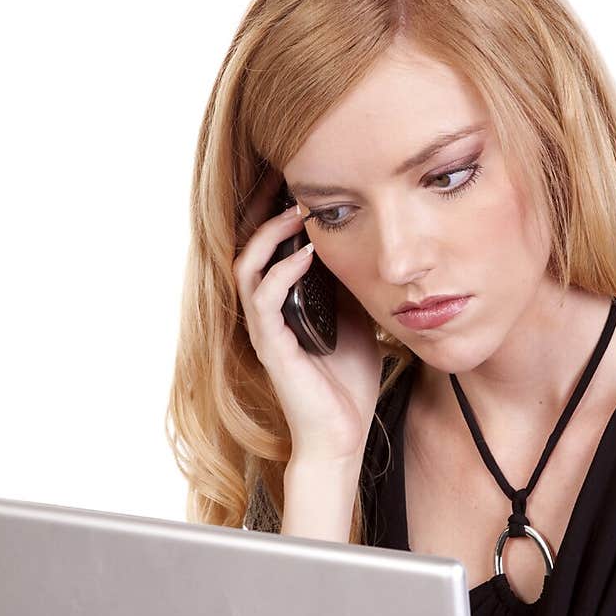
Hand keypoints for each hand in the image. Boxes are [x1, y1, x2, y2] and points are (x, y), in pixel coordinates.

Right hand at [232, 165, 385, 464]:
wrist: (343, 436)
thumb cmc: (348, 382)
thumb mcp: (357, 320)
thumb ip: (351, 287)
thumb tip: (367, 247)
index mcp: (283, 304)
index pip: (268, 247)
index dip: (276, 213)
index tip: (301, 183)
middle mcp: (266, 312)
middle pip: (249, 246)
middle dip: (264, 212)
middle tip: (289, 180)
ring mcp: (265, 329)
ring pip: (248, 267)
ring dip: (270, 235)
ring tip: (297, 211)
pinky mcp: (272, 348)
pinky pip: (265, 300)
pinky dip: (282, 273)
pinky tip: (303, 255)